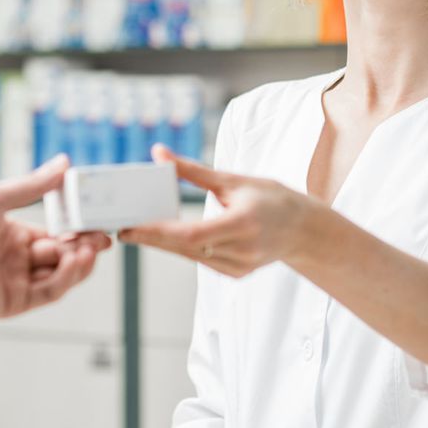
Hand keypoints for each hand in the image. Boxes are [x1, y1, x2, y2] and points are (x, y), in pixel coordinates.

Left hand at [0, 155, 111, 318]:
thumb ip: (34, 185)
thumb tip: (64, 163)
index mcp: (17, 234)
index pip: (59, 234)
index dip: (80, 230)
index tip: (98, 222)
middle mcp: (20, 259)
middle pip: (64, 256)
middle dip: (85, 247)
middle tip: (101, 239)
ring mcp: (18, 281)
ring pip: (61, 276)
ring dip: (78, 263)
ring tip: (87, 250)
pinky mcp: (13, 302)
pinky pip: (48, 292)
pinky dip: (64, 279)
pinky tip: (71, 263)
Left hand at [118, 145, 314, 276]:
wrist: (304, 229)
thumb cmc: (271, 198)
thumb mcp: (234, 179)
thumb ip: (193, 171)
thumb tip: (158, 153)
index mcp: (243, 223)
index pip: (190, 234)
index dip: (157, 232)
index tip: (130, 226)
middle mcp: (242, 250)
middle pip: (184, 248)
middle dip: (151, 238)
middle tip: (123, 228)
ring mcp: (240, 266)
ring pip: (190, 257)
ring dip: (163, 244)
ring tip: (137, 230)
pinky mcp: (237, 274)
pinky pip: (201, 261)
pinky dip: (184, 249)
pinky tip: (169, 239)